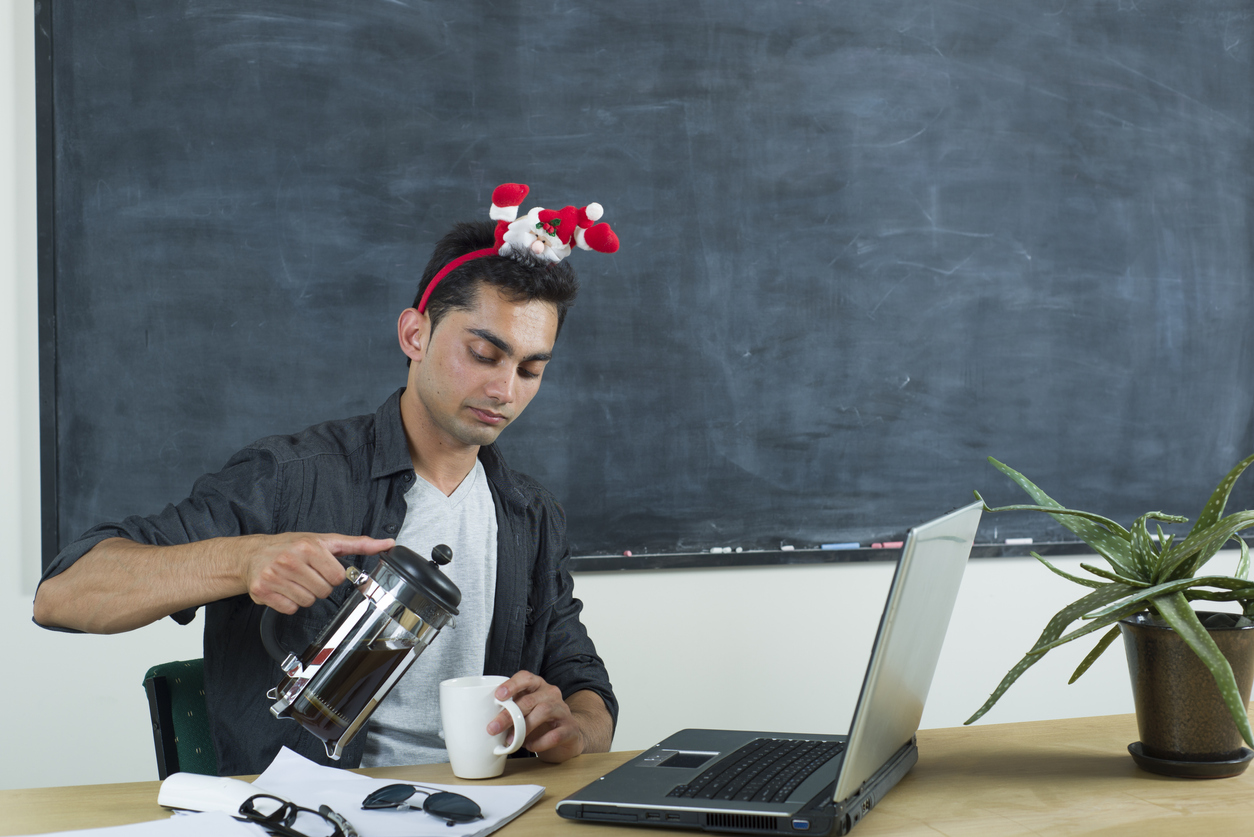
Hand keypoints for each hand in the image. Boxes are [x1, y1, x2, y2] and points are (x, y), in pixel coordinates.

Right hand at [240, 532, 393, 613]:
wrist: (252, 554)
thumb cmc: (291, 546)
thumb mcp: (324, 540)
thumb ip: (358, 543)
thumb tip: (387, 543)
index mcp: (309, 546)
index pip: (337, 576)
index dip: (333, 575)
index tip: (322, 568)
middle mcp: (290, 560)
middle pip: (323, 591)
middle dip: (319, 586)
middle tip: (307, 575)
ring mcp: (275, 576)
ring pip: (308, 602)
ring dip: (304, 595)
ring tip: (295, 581)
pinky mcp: (263, 591)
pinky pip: (290, 609)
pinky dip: (289, 603)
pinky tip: (284, 589)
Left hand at [488, 671, 589, 763]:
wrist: (568, 736)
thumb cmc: (541, 722)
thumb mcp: (525, 712)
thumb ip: (511, 711)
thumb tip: (489, 722)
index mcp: (538, 687)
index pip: (526, 678)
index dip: (512, 685)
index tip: (498, 696)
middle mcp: (551, 694)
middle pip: (530, 699)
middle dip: (509, 714)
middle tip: (493, 728)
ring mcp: (562, 710)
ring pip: (544, 711)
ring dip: (524, 727)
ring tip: (511, 741)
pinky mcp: (570, 728)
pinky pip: (555, 734)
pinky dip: (540, 742)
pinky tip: (530, 746)